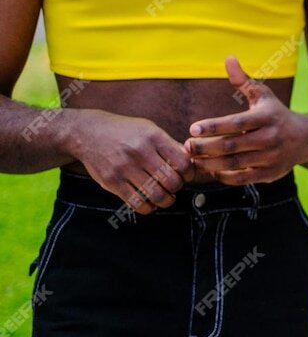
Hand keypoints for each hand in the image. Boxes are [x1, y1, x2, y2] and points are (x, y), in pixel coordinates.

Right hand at [63, 109, 191, 213]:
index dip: (189, 173)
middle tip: (174, 186)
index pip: (183, 162)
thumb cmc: (125, 131)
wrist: (88, 132)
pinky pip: (137, 203)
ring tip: (166, 197)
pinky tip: (150, 203)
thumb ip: (169, 145)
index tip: (185, 175)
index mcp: (154, 137)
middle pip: (172, 181)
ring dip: (166, 201)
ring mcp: (125, 168)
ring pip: (157, 195)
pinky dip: (148, 208)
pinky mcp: (112, 182)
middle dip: (178, 188)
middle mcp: (140, 153)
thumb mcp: (149, 129)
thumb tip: (190, 161)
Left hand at [186, 56, 307, 184]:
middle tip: (187, 146)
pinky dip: (225, 176)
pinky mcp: (270, 173)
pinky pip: (243, 178)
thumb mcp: (263, 96)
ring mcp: (271, 157)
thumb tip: (229, 58)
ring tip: (194, 160)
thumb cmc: (277, 115)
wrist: (307, 138)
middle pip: (232, 145)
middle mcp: (270, 138)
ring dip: (211, 163)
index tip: (193, 128)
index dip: (214, 126)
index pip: (236, 123)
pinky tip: (212, 170)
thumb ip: (243, 80)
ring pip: (235, 163)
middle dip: (206, 147)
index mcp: (266, 117)